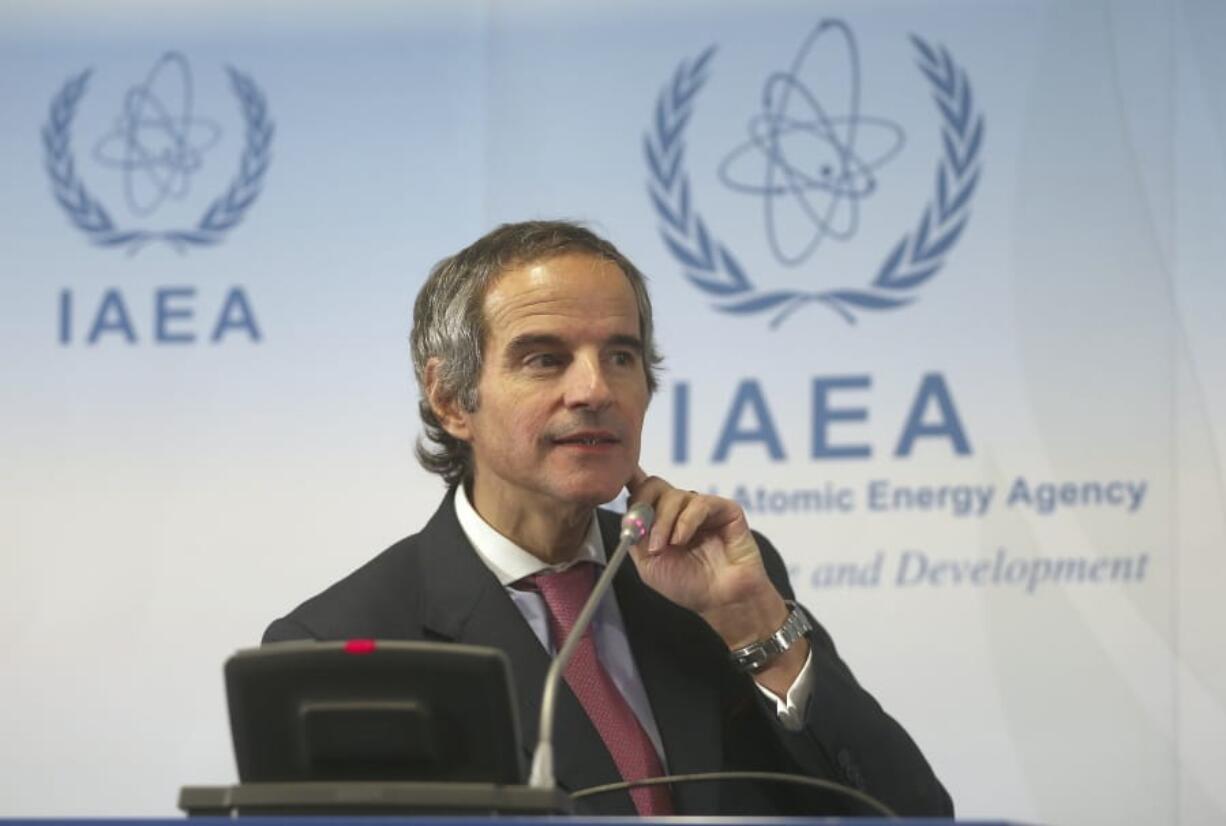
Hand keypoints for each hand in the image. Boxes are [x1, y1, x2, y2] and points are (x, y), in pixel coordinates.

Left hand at [625, 469, 791, 651]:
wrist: (721, 602)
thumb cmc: (688, 585)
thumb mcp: (648, 563)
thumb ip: (635, 535)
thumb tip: (628, 511)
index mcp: (661, 520)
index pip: (642, 491)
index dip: (629, 483)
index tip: (616, 486)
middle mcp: (681, 510)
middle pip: (654, 485)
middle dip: (643, 506)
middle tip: (642, 533)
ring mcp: (703, 508)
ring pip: (674, 495)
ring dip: (663, 522)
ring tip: (664, 547)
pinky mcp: (725, 509)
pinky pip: (699, 503)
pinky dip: (685, 522)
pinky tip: (682, 540)